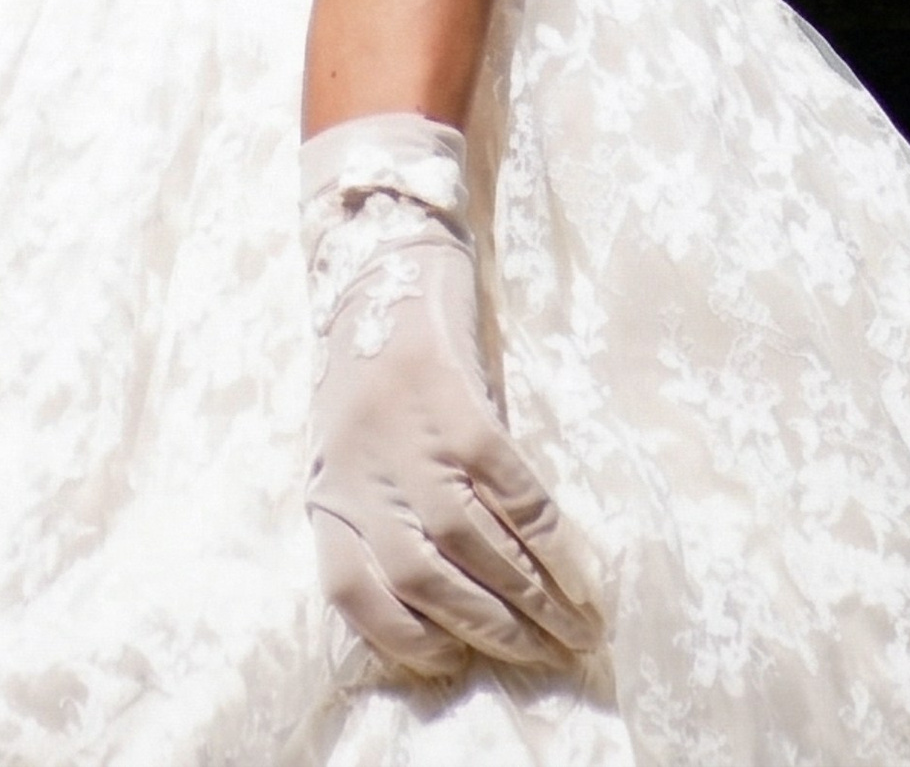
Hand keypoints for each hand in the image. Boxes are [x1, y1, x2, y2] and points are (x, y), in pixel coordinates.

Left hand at [302, 113, 600, 683]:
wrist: (381, 248)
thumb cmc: (372, 354)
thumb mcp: (356, 440)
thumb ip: (388, 505)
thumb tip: (466, 588)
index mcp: (328, 487)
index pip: (355, 594)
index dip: (410, 640)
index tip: (461, 661)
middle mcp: (361, 470)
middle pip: (428, 582)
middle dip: (496, 631)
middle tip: (551, 656)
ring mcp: (408, 435)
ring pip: (474, 548)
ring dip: (535, 601)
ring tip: (578, 628)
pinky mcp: (455, 400)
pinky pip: (512, 492)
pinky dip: (552, 543)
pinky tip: (581, 573)